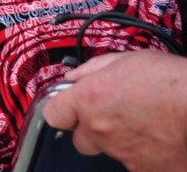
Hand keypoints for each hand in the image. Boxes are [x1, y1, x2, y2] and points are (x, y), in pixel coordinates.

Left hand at [43, 50, 186, 170]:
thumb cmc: (168, 79)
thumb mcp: (123, 60)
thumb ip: (90, 70)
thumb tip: (73, 78)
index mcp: (88, 100)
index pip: (54, 114)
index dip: (63, 110)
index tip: (72, 106)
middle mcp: (99, 130)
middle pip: (81, 139)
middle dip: (91, 129)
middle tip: (115, 115)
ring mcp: (122, 153)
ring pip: (110, 151)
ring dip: (120, 140)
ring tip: (145, 122)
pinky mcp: (145, 169)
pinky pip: (136, 163)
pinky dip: (145, 154)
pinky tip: (159, 138)